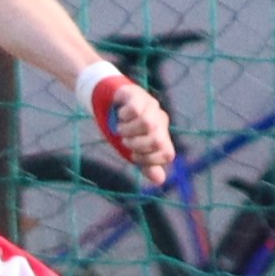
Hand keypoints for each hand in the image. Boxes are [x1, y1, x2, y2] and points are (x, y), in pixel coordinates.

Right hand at [87, 71, 173, 188]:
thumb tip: (160, 180)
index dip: (148, 160)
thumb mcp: (131, 150)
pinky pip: (134, 110)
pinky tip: (120, 114)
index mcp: (162, 136)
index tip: (133, 156)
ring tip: (120, 128)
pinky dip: (123, 116)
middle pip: (158, 140)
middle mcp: (161, 121)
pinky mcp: (138, 95)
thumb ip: (146, 163)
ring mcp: (151, 107)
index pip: (167, 154)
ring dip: (127, 130)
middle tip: (125, 141)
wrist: (107, 103)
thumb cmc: (121, 129)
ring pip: (146, 123)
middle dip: (137, 145)